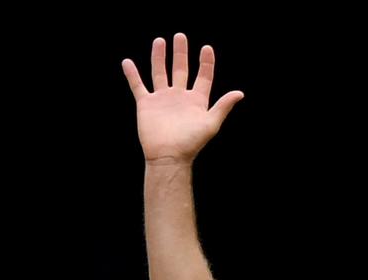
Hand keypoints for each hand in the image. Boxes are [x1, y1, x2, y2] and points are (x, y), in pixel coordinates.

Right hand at [122, 33, 243, 162]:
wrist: (168, 155)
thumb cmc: (191, 142)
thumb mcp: (211, 122)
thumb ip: (223, 106)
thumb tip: (240, 93)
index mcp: (196, 100)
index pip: (203, 76)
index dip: (206, 62)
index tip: (207, 48)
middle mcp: (179, 97)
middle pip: (180, 69)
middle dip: (180, 53)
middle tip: (180, 36)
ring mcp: (162, 99)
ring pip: (160, 73)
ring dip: (159, 57)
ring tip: (160, 41)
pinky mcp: (146, 104)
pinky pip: (138, 85)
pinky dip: (132, 74)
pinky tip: (127, 62)